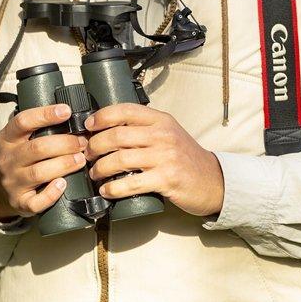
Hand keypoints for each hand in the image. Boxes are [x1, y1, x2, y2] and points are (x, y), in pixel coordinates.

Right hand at [0, 104, 88, 221]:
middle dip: (64, 144)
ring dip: (64, 164)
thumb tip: (70, 115)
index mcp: (7, 139)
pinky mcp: (20, 202)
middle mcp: (8, 160)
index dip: (45, 115)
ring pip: (39, 173)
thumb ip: (38, 128)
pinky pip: (36, 201)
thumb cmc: (19, 157)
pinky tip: (63, 184)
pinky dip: (52, 194)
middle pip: (37, 148)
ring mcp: (12, 182)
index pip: (23, 122)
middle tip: (82, 142)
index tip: (66, 111)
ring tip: (81, 160)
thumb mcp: (19, 138)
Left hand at [83, 103, 223, 216]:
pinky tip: (107, 190)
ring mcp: (165, 157)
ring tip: (94, 174)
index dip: (101, 116)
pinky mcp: (166, 180)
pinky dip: (113, 188)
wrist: (213, 180)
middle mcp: (162, 135)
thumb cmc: (185, 158)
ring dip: (100, 168)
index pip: (125, 110)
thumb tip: (107, 129)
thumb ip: (144, 128)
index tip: (87, 126)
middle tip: (87, 155)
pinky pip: (131, 183)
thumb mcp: (168, 133)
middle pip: (117, 135)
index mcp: (160, 120)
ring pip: (120, 159)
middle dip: (95, 146)